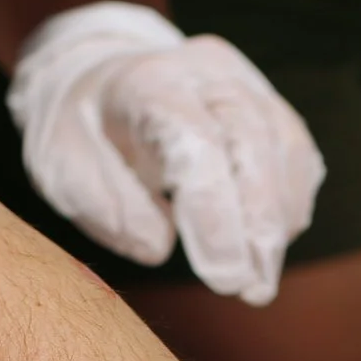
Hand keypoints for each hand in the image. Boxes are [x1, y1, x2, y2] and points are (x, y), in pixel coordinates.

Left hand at [8, 1, 321, 305]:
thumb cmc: (84, 135)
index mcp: (148, 82)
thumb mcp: (63, 168)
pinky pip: (297, 156)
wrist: (103, 85)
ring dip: (279, 224)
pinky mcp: (269, 105)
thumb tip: (158, 248)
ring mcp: (245, 82)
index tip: (222, 278)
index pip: (197, 143)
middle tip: (252, 289)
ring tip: (259, 281)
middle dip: (259, 224)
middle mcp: (205, 72)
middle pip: (252, 141)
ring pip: (285, 148)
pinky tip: (268, 247)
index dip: (217, 215)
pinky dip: (290, 206)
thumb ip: (105, 206)